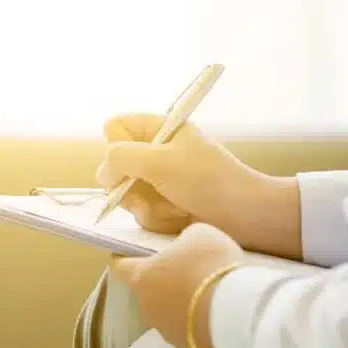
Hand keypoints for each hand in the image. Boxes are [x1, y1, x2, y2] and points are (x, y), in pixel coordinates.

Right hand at [96, 113, 281, 237]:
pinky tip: (181, 218)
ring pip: (127, 194)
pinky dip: (160, 219)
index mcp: (161, 129)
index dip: (116, 146)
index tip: (131, 162)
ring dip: (149, 206)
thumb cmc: (208, 181)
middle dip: (132, 186)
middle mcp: (157, 152)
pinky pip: (144, 213)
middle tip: (153, 191)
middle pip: (116, 167)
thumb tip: (103, 173)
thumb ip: (121, 158)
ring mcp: (161, 180)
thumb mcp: (161, 161)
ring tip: (175, 207)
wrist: (245, 217)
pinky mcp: (166, 206)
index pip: (115, 128)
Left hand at [110, 223, 244, 347]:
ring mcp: (166, 331)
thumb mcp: (200, 235)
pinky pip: (190, 330)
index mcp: (141, 277)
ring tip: (209, 292)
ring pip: (169, 312)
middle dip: (164, 279)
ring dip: (183, 303)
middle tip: (187, 268)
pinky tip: (219, 313)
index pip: (120, 266)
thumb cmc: (209, 265)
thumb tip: (185, 246)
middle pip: (148, 290)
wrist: (236, 314)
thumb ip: (184, 239)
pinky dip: (199, 321)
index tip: (134, 250)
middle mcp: (147, 307)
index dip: (125, 256)